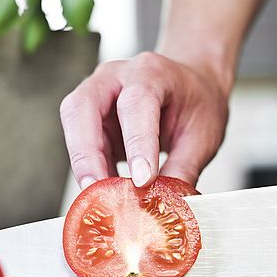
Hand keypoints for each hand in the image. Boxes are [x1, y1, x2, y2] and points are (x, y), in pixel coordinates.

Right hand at [60, 51, 229, 188]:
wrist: (192, 86)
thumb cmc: (198, 104)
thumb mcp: (202, 137)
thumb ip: (183, 170)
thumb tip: (166, 205)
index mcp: (153, 71)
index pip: (137, 102)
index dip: (137, 143)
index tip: (142, 181)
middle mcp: (117, 76)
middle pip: (84, 105)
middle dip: (87, 152)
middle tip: (98, 190)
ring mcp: (97, 92)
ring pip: (73, 123)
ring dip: (84, 163)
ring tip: (102, 197)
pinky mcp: (90, 115)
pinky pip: (79, 141)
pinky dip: (88, 167)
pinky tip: (104, 190)